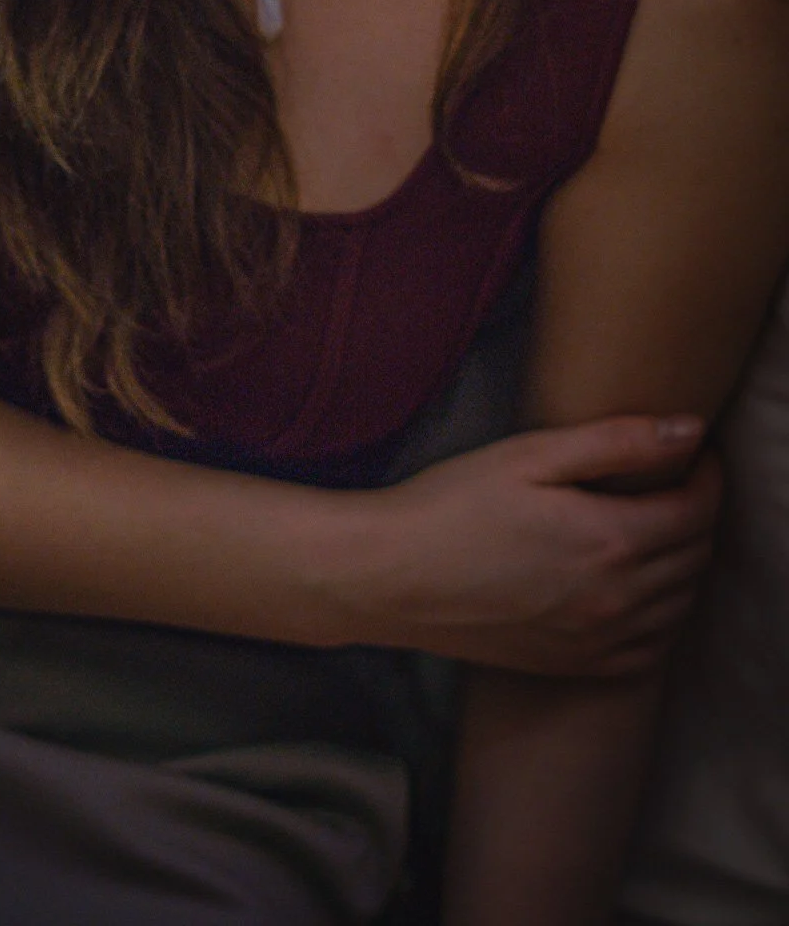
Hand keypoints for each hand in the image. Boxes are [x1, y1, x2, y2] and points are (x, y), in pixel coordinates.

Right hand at [326, 416, 719, 674]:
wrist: (391, 577)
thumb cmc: (451, 504)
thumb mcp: (531, 456)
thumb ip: (618, 441)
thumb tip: (691, 430)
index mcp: (609, 540)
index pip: (697, 509)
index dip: (706, 474)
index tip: (694, 451)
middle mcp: (615, 599)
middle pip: (696, 556)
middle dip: (698, 512)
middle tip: (674, 479)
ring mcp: (597, 640)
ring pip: (681, 605)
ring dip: (685, 563)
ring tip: (655, 524)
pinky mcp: (574, 666)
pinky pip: (650, 649)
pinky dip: (662, 616)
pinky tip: (637, 587)